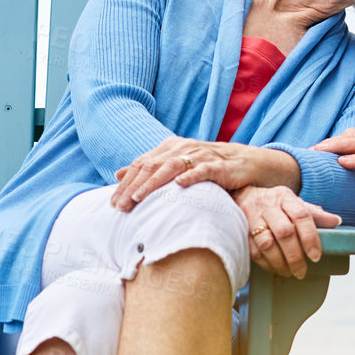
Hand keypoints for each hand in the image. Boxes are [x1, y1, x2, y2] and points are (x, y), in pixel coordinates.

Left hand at [112, 138, 297, 211]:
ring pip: (170, 168)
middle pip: (151, 167)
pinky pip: (201, 171)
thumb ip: (148, 168)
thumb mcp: (173, 165)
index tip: (113, 203)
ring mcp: (198, 156)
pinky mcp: (216, 166)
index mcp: (168, 148)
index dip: (126, 184)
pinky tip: (178, 185)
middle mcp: (180, 149)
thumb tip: (118, 173)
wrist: (242, 162)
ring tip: (139, 198)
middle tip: (120, 207)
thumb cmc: (205, 167)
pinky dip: (189, 176)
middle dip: (133, 188)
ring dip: (153, 184)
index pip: (141, 165)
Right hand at [233, 185, 339, 278]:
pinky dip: (265, 263)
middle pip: (285, 232)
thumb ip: (313, 213)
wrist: (240, 194)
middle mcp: (268, 206)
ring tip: (288, 272)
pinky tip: (274, 268)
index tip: (316, 256)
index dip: (310, 237)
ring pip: (267, 243)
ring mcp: (252, 218)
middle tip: (302, 271)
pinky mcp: (240, 230)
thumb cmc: (273, 203)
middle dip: (295, 255)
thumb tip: (336, 221)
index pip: (302, 216)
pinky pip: (253, 251)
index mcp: (285, 197)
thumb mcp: (293, 202)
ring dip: (279, 262)